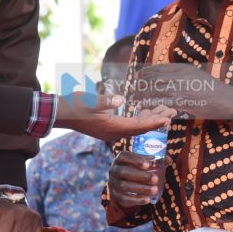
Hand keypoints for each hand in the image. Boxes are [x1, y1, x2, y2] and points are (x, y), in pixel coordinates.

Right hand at [56, 92, 175, 142]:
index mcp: (112, 127)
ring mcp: (111, 131)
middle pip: (141, 128)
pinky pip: (129, 125)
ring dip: (150, 118)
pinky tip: (147, 110)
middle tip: (173, 112)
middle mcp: (114, 132)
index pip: (138, 126)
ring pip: (136, 126)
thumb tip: (120, 99)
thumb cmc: (74, 106)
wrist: (60, 114)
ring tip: (165, 110)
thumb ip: (105, 101)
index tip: (167, 119)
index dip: (154, 123)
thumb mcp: (89, 101)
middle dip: (157, 120)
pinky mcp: (108, 127)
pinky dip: (140, 118)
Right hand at [108, 151, 170, 207]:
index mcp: (120, 159)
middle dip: (140, 176)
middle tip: (155, 178)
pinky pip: (124, 198)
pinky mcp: (116, 196)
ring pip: (124, 186)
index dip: (135, 160)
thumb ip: (156, 159)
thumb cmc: (138, 169)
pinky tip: (148, 199)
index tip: (148, 164)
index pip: (124, 156)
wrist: (125, 183)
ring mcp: (113, 183)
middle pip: (123, 172)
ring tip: (155, 189)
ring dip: (141, 188)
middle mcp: (114, 170)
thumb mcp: (144, 162)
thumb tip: (168, 160)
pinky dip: (137, 199)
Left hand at [133, 63, 232, 119]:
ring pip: (154, 90)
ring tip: (133, 98)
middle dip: (140, 84)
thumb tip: (167, 76)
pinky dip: (150, 104)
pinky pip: (161, 102)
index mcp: (182, 68)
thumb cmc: (211, 88)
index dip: (145, 73)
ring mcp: (180, 88)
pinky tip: (143, 106)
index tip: (136, 77)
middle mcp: (179, 76)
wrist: (225, 99)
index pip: (158, 68)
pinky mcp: (181, 101)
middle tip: (131, 89)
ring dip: (142, 95)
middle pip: (153, 78)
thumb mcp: (196, 75)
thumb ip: (181, 74)